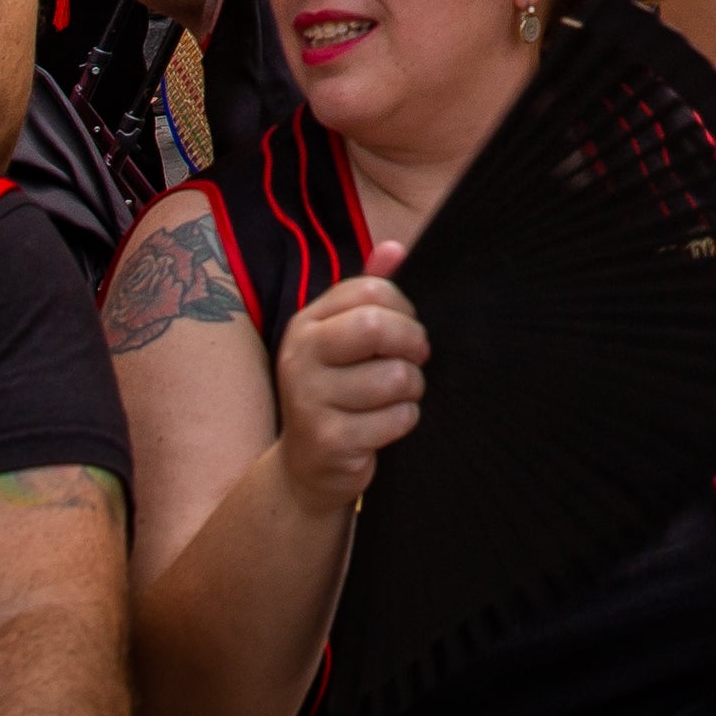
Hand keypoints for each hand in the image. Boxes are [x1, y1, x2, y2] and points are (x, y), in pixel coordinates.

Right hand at [273, 252, 428, 506]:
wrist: (307, 468)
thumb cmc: (338, 392)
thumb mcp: (346, 339)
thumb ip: (369, 291)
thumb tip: (393, 247)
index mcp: (306, 324)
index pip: (371, 290)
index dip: (405, 308)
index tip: (408, 329)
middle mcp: (299, 357)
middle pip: (376, 327)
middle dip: (412, 343)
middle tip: (415, 360)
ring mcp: (309, 400)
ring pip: (395, 377)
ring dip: (413, 389)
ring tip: (398, 397)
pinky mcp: (329, 440)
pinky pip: (397, 418)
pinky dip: (406, 420)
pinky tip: (387, 426)